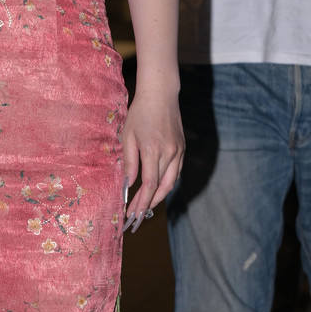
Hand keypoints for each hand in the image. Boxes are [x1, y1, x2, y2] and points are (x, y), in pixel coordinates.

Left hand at [121, 89, 183, 232]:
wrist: (161, 95)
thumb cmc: (140, 113)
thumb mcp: (128, 136)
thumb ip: (129, 162)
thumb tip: (128, 184)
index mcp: (152, 150)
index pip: (148, 185)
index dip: (141, 203)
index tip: (132, 214)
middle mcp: (169, 153)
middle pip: (161, 188)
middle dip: (149, 204)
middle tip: (137, 216)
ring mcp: (178, 152)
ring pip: (170, 182)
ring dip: (158, 197)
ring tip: (146, 206)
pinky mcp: (182, 149)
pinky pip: (176, 172)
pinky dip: (166, 184)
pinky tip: (157, 189)